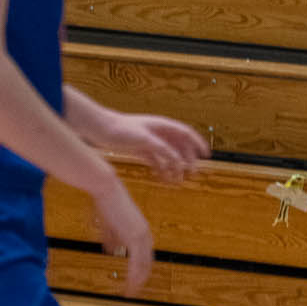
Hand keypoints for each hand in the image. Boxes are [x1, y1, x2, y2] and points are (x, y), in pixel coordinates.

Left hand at [89, 110, 207, 182]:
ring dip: (175, 166)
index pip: (186, 133)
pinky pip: (156, 159)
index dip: (197, 144)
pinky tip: (164, 178)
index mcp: (162, 126)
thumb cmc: (121, 130)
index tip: (206, 156)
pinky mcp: (140, 149)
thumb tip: (179, 160)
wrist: (99, 129)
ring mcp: (149, 141)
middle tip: (193, 173)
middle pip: (179, 146)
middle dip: (188, 159)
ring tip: (179, 180)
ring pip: (168, 154)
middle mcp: (158, 133)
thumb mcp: (145, 140)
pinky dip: (161, 168)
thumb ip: (163, 149)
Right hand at [91, 175, 153, 295]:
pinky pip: (136, 261)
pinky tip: (131, 283)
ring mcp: (141, 236)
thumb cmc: (106, 202)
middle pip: (146, 262)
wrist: (106, 189)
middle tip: (134, 290)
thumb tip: (112, 251)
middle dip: (141, 277)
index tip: (135, 279)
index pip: (144, 254)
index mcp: (140, 230)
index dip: (140, 268)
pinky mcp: (134, 237)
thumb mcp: (109, 224)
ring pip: (143, 264)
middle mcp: (145, 234)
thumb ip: (112, 238)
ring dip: (138, 279)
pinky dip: (134, 274)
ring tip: (131, 291)